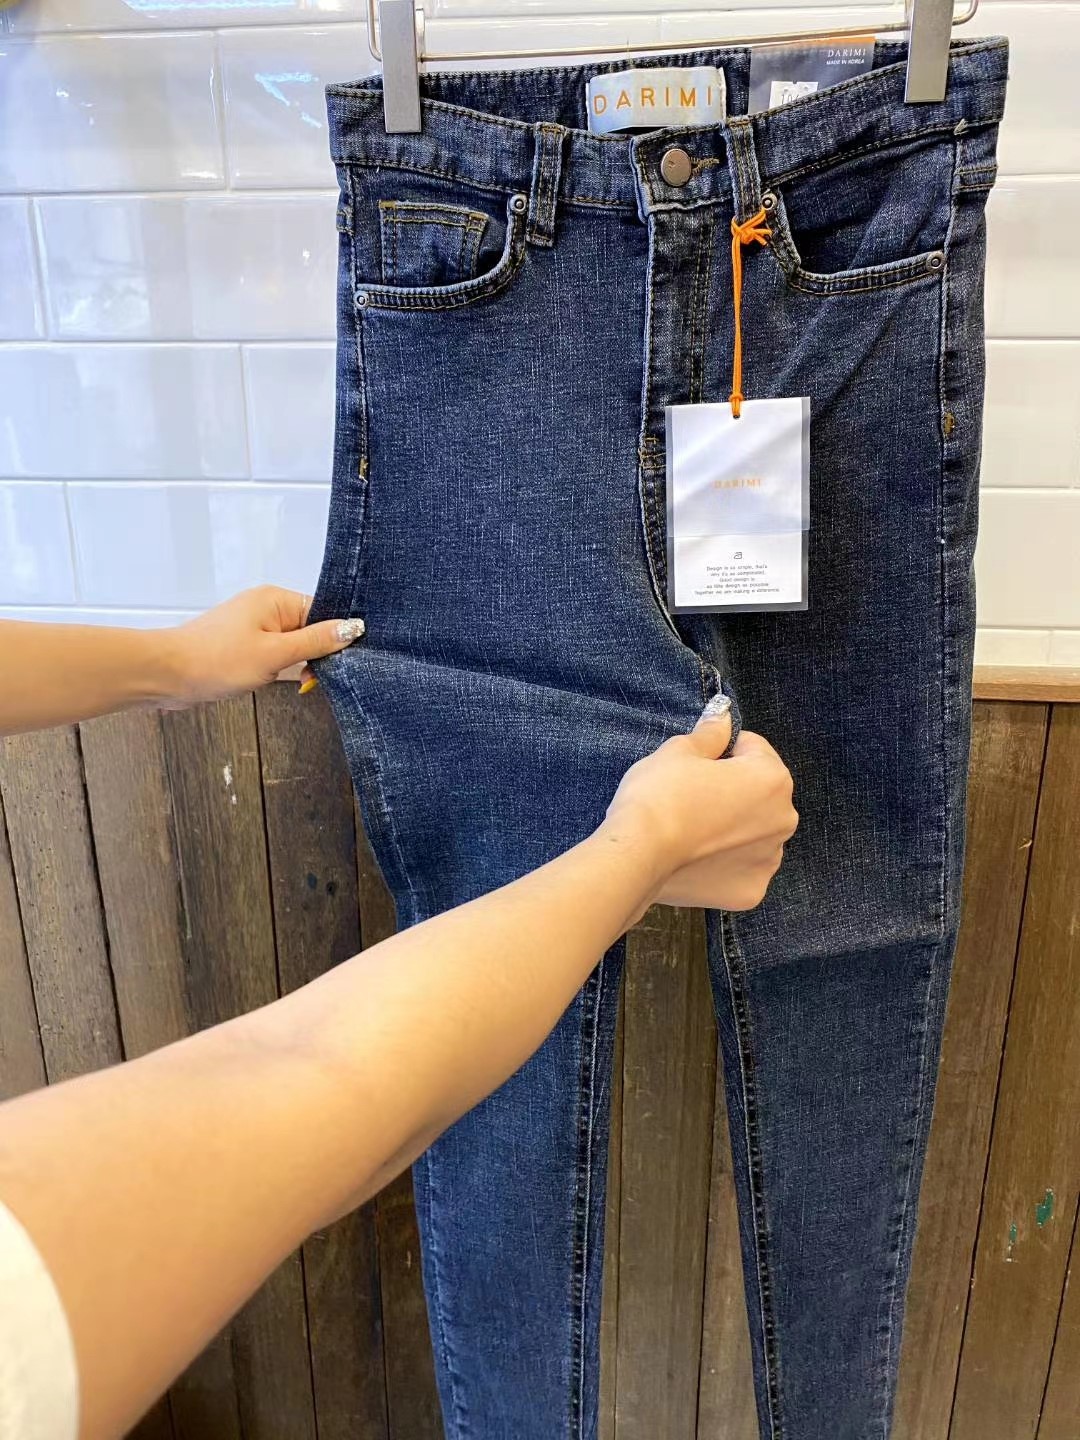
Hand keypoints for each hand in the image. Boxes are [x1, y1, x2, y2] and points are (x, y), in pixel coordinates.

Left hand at [160, 587, 363, 706]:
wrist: (166, 675)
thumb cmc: (215, 661)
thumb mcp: (275, 654)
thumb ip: (316, 642)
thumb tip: (352, 628)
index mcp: (276, 599)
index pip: (322, 612)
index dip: (334, 637)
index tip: (340, 661)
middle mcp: (266, 609)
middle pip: (310, 629)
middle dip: (315, 656)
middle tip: (312, 677)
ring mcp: (254, 628)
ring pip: (294, 646)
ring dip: (297, 666)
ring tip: (293, 680)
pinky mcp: (244, 646)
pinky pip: (276, 655)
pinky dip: (280, 670)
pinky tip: (278, 682)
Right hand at [604, 705, 797, 910]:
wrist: (638, 855)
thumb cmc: (659, 797)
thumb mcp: (680, 751)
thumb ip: (711, 733)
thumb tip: (722, 715)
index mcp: (773, 779)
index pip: (753, 749)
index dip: (722, 753)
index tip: (696, 765)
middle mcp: (783, 820)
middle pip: (759, 794)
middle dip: (732, 792)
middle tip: (691, 798)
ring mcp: (769, 860)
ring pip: (752, 833)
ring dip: (731, 829)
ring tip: (691, 831)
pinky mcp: (751, 891)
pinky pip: (741, 868)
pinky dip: (723, 864)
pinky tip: (695, 858)